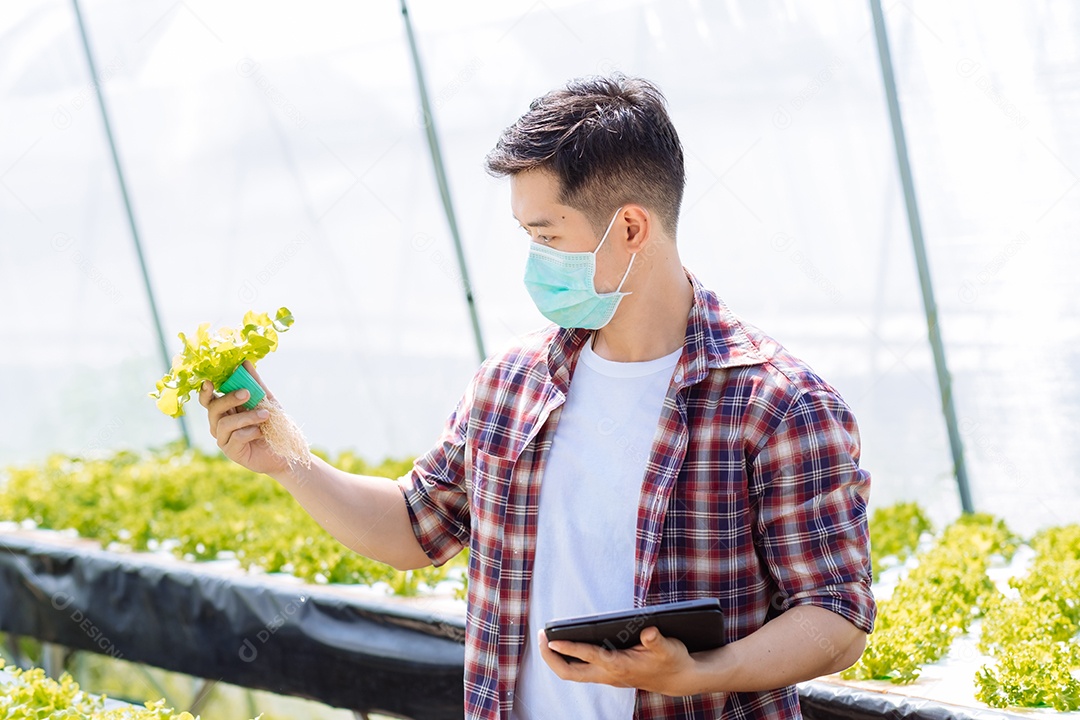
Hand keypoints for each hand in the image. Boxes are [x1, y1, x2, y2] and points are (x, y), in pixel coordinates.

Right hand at [198, 360, 287, 475]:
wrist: (285, 450)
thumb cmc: (274, 425)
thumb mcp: (267, 401)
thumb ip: (255, 384)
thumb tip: (245, 362)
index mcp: (225, 411)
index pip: (209, 399)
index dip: (205, 391)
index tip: (209, 381)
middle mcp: (220, 425)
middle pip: (213, 409)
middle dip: (228, 399)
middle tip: (247, 393)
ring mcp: (224, 439)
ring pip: (224, 423)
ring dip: (246, 416)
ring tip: (265, 415)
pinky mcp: (232, 452)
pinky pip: (235, 437)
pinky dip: (250, 432)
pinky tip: (261, 432)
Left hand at [539, 626, 700, 696]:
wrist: (678, 679)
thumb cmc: (672, 660)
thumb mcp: (669, 647)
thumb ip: (657, 640)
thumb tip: (648, 630)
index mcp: (620, 667)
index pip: (589, 656)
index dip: (569, 647)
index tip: (551, 639)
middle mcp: (608, 675)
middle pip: (570, 672)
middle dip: (551, 657)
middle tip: (540, 636)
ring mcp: (606, 677)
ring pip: (572, 673)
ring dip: (556, 658)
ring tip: (544, 637)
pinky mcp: (607, 674)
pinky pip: (580, 669)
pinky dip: (568, 658)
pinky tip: (563, 644)